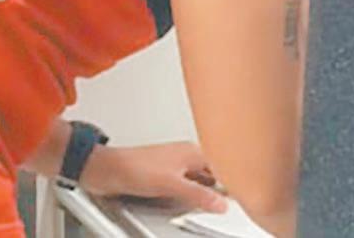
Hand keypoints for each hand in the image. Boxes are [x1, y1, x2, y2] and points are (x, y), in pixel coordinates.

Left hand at [80, 142, 227, 213]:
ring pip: (200, 179)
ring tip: (219, 202)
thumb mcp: (171, 185)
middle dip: (224, 184)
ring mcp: (174, 166)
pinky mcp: (164, 176)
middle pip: (213, 172)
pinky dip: (194, 194)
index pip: (222, 163)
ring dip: (208, 190)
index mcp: (190, 152)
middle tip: (238, 198)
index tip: (247, 190)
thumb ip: (197, 195)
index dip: (235, 177)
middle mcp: (184, 157)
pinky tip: (195, 203)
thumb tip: (220, 202)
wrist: (106, 171)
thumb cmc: (132, 168)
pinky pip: (188, 185)